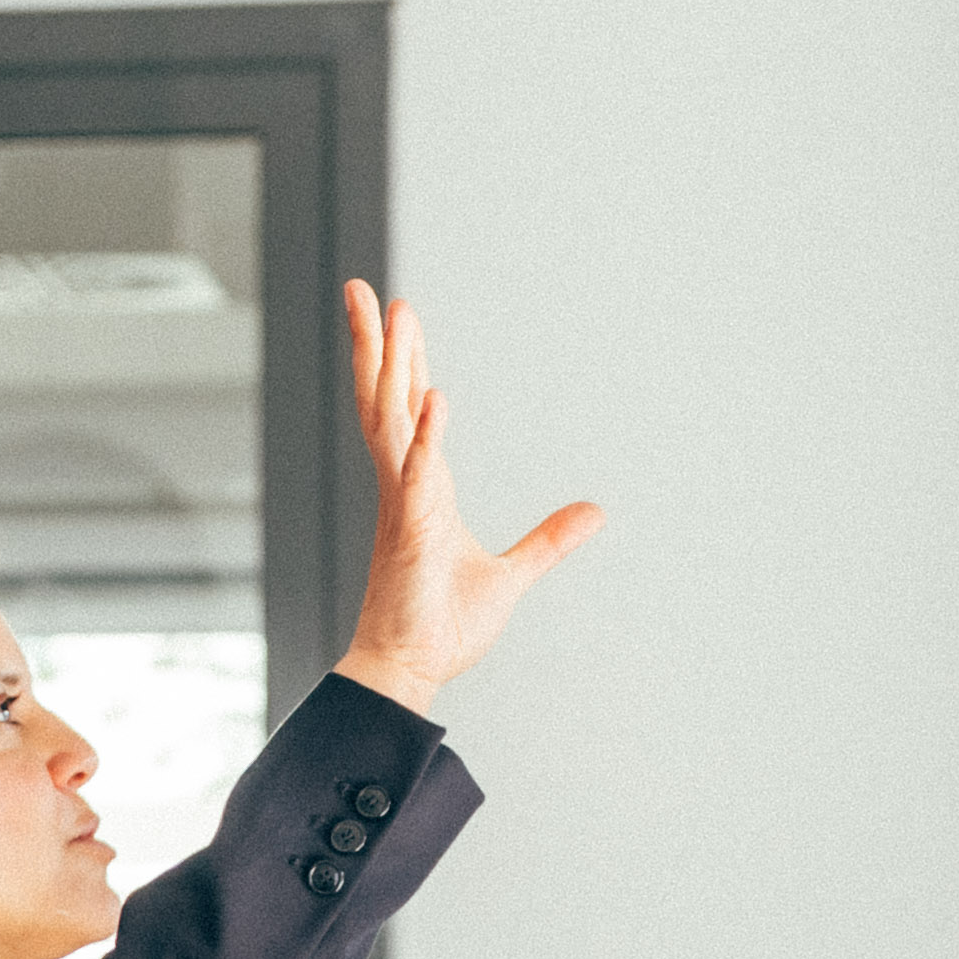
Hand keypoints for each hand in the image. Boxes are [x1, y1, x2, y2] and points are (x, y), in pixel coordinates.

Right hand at [333, 281, 600, 707]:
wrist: (411, 669)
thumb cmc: (443, 626)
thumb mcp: (512, 576)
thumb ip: (550, 541)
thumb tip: (595, 513)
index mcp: (420, 490)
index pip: (406, 411)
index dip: (403, 363)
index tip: (397, 317)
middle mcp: (404, 487)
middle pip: (383, 400)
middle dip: (374, 344)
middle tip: (363, 288)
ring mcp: (404, 506)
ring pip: (390, 422)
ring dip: (392, 367)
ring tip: (394, 315)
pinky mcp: (413, 534)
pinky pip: (418, 477)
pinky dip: (427, 439)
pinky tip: (436, 398)